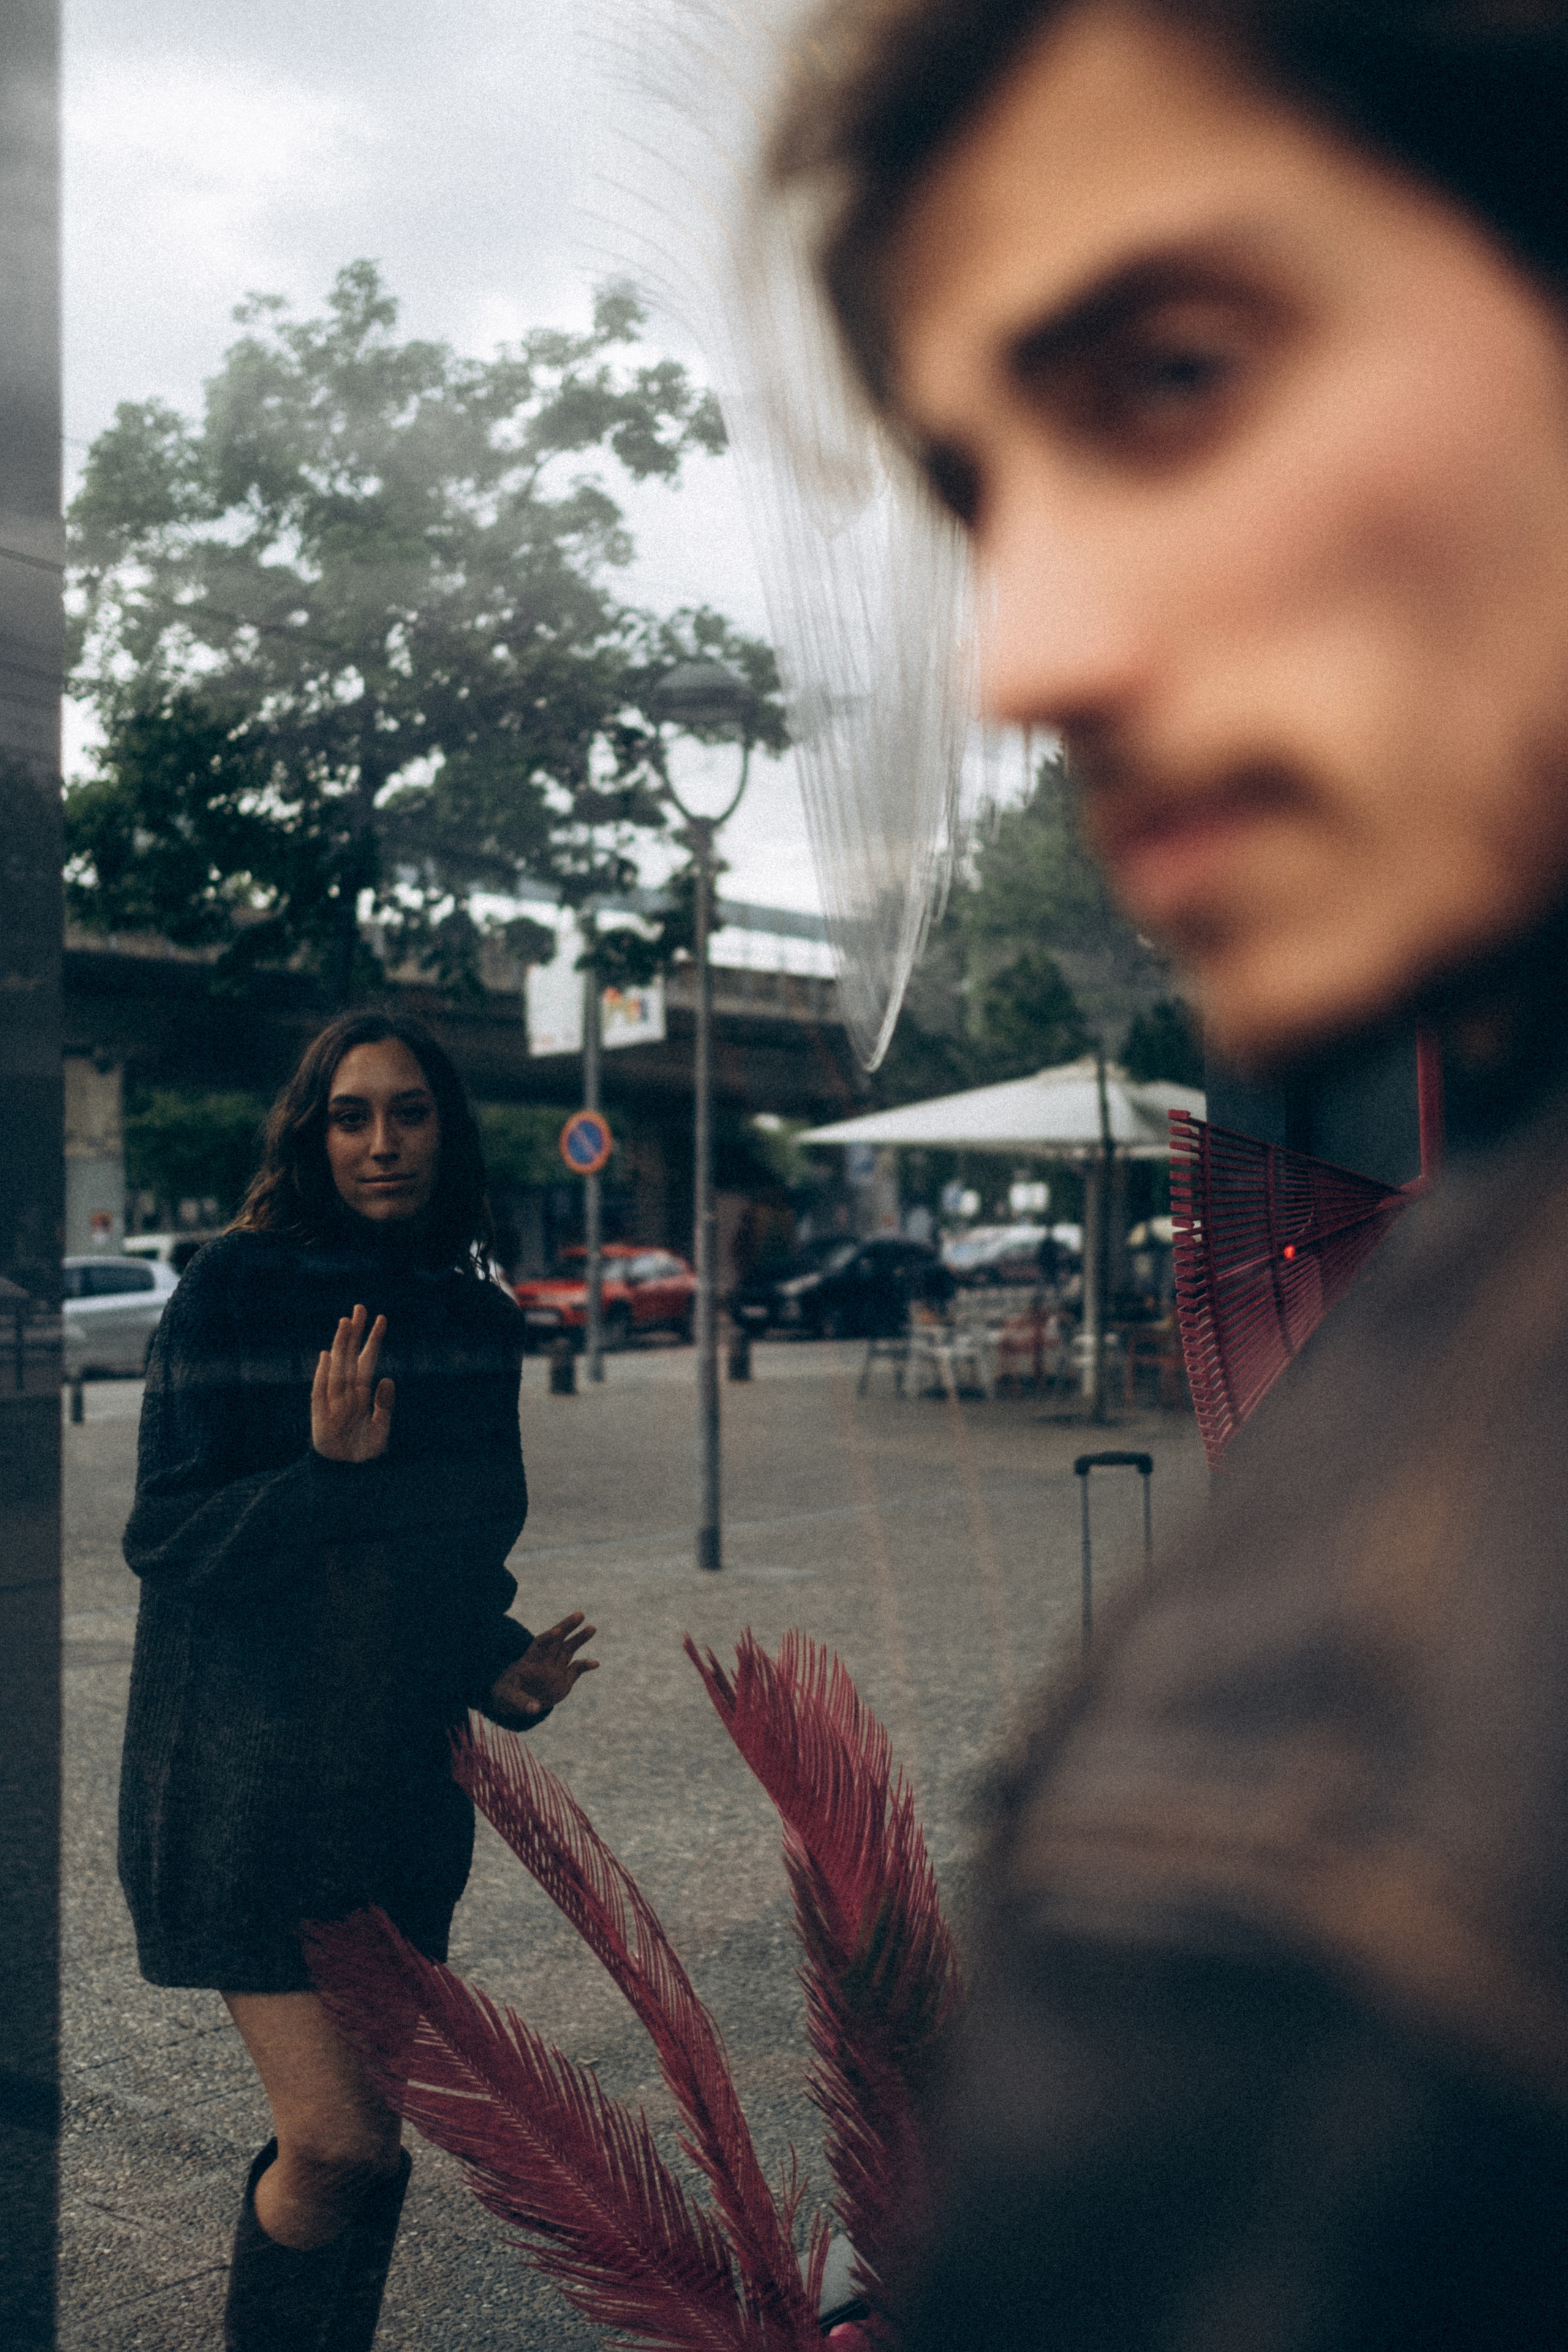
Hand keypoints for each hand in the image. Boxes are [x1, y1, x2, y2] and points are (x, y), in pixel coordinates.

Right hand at [311, 1305, 394, 1461]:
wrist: (347, 1471)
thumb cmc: (365, 1448)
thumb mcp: (382, 1429)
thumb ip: (385, 1405)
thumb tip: (387, 1379)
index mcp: (362, 1391)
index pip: (368, 1359)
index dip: (373, 1339)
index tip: (382, 1318)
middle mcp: (347, 1391)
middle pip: (351, 1356)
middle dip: (355, 1332)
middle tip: (359, 1307)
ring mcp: (333, 1400)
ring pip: (337, 1367)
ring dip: (341, 1344)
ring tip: (344, 1323)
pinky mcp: (321, 1414)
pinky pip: (321, 1391)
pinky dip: (323, 1373)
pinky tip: (326, 1355)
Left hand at [489, 1612, 598, 1723]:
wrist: (514, 1702)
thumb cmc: (507, 1695)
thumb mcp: (509, 1698)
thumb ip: (522, 1702)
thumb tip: (534, 1709)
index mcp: (529, 1660)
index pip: (539, 1645)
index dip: (548, 1638)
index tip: (557, 1632)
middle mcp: (544, 1660)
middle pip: (556, 1640)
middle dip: (567, 1626)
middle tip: (580, 1614)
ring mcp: (554, 1669)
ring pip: (568, 1649)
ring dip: (580, 1638)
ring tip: (592, 1628)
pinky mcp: (563, 1680)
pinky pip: (576, 1669)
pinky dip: (585, 1665)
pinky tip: (596, 1663)